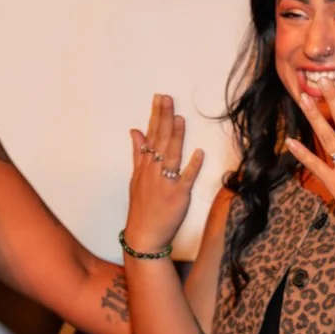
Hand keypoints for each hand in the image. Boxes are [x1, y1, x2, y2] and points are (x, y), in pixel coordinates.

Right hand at [122, 93, 203, 254]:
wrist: (144, 235)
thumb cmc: (141, 208)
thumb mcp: (135, 178)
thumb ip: (137, 153)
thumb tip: (136, 131)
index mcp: (144, 166)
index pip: (150, 136)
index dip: (155, 116)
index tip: (160, 98)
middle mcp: (153, 172)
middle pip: (159, 141)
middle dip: (163, 118)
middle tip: (167, 98)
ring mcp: (166, 183)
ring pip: (170, 156)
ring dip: (175, 137)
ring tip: (179, 119)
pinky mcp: (178, 196)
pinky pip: (186, 179)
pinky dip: (192, 166)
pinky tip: (199, 153)